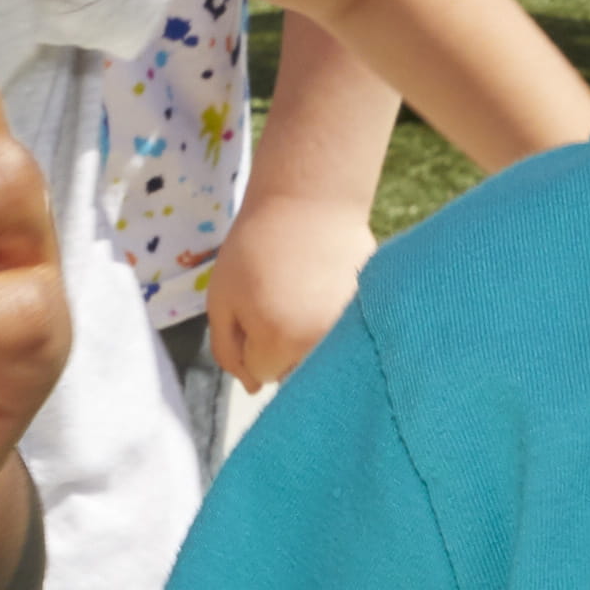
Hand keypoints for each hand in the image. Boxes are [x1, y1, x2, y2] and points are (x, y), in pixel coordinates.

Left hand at [200, 190, 371, 389]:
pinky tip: (325, 292)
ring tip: (303, 296)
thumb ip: (228, 350)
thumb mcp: (220, 299)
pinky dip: (332, 323)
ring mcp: (349, 331)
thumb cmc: (254, 247)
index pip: (261, 374)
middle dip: (280, 349)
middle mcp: (319, 345)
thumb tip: (251, 389)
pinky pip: (344, 339)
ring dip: (308, 339)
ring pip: (320, 359)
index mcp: (278, 341)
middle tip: (279, 300)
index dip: (251, 343)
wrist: (308, 200)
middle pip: (294, 373)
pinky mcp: (368, 315)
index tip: (253, 307)